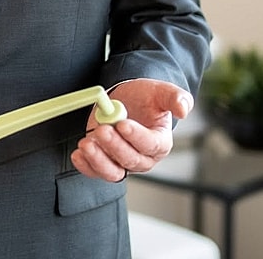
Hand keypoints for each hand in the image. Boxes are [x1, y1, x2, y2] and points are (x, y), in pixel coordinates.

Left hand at [70, 79, 192, 182]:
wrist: (129, 98)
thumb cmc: (147, 97)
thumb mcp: (162, 92)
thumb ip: (175, 98)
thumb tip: (184, 110)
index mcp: (160, 142)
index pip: (151, 145)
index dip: (137, 137)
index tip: (122, 124)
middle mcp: (143, 157)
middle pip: (131, 160)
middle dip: (114, 146)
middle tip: (102, 130)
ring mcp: (123, 161)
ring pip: (113, 171)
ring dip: (98, 160)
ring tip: (86, 144)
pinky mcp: (106, 160)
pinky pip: (96, 171)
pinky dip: (86, 166)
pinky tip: (78, 155)